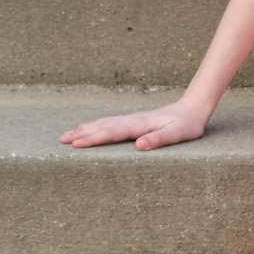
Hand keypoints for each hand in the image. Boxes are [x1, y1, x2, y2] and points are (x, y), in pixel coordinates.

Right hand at [59, 97, 209, 151]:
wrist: (192, 109)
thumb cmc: (187, 125)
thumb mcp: (178, 134)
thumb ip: (159, 139)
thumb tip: (139, 145)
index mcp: (139, 124)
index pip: (112, 132)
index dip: (94, 138)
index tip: (76, 143)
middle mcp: (132, 120)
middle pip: (102, 126)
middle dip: (82, 133)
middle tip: (61, 140)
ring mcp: (131, 119)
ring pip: (104, 123)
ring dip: (85, 128)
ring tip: (68, 134)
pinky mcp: (133, 121)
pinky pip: (110, 123)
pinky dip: (96, 125)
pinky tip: (89, 127)